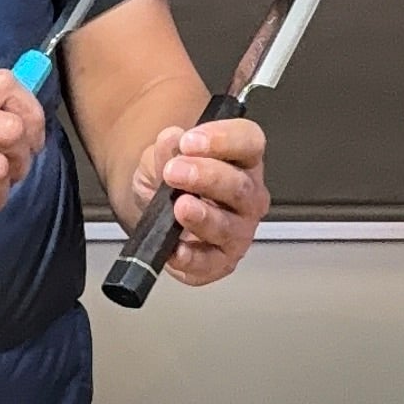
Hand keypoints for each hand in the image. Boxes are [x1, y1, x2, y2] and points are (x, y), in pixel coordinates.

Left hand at [124, 113, 267, 287]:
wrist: (154, 218)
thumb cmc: (170, 183)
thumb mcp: (159, 159)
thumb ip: (165, 150)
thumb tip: (171, 140)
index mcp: (241, 160)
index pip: (249, 141)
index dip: (223, 139)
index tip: (189, 141)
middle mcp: (248, 195)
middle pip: (240, 185)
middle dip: (207, 176)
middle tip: (174, 172)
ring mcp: (239, 231)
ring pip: (229, 226)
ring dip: (202, 216)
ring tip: (180, 207)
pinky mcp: (221, 262)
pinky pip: (210, 263)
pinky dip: (191, 258)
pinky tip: (176, 248)